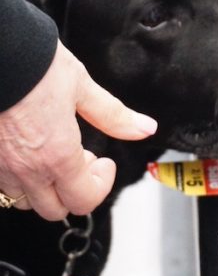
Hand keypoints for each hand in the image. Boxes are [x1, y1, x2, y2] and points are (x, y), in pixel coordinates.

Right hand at [0, 41, 157, 220]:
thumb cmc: (34, 65)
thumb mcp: (82, 87)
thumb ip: (114, 115)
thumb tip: (144, 128)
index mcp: (58, 155)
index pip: (84, 200)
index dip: (101, 184)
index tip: (104, 162)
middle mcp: (27, 169)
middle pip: (54, 210)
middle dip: (74, 190)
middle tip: (81, 159)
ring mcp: (0, 166)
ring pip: (24, 201)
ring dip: (44, 187)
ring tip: (52, 154)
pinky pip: (1, 184)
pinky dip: (19, 177)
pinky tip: (27, 149)